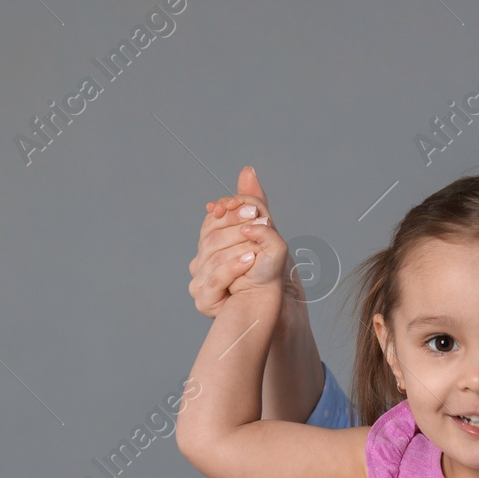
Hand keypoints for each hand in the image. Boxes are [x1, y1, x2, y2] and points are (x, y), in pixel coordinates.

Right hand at [189, 167, 297, 316]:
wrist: (278, 307)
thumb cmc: (271, 271)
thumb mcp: (266, 233)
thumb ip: (254, 203)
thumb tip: (248, 170)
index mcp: (212, 244)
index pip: (213, 220)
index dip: (230, 212)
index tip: (253, 210)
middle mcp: (201, 262)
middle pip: (211, 236)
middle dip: (237, 227)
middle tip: (261, 222)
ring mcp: (199, 282)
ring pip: (212, 255)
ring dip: (239, 247)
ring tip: (259, 246)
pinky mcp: (205, 301)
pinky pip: (214, 278)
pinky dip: (233, 267)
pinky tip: (250, 261)